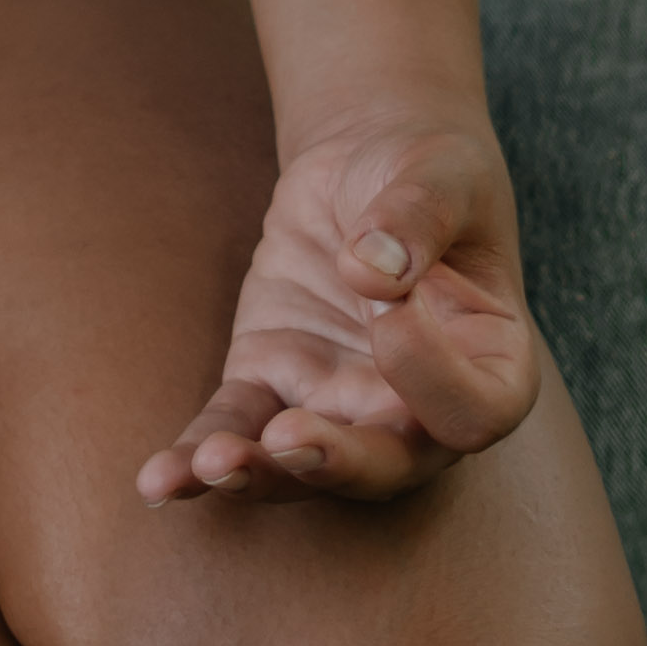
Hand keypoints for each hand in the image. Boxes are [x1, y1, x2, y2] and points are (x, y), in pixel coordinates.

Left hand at [141, 113, 542, 512]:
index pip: (474, 410)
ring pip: (301, 462)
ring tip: (213, 465)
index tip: (393, 323)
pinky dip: (198, 455)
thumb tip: (373, 267)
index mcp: (486, 365)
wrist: (368, 166)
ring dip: (259, 474)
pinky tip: (160, 479)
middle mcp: (415, 408)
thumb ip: (419, 215)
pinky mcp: (272, 382)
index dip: (435, 385)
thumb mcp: (441, 170)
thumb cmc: (429, 173)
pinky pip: (237, 428)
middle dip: (334, 463)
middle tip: (289, 442)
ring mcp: (339, 403)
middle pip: (384, 464)